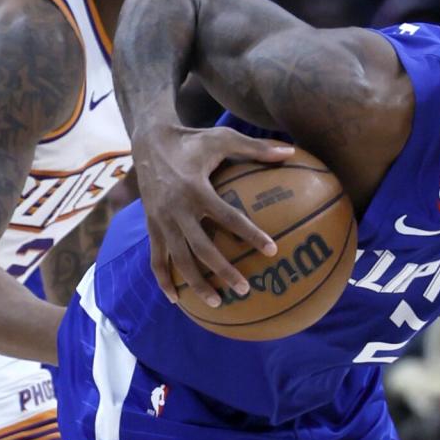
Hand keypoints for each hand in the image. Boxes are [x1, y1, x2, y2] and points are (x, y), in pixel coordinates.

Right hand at [132, 124, 294, 306]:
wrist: (148, 140)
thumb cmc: (193, 139)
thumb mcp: (223, 137)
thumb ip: (256, 147)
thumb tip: (291, 151)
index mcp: (196, 189)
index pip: (228, 217)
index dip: (251, 234)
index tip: (272, 250)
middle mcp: (176, 209)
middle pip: (201, 248)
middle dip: (223, 271)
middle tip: (245, 289)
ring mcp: (160, 220)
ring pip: (178, 259)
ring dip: (195, 283)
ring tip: (216, 303)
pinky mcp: (151, 226)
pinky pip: (156, 258)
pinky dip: (163, 279)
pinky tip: (175, 299)